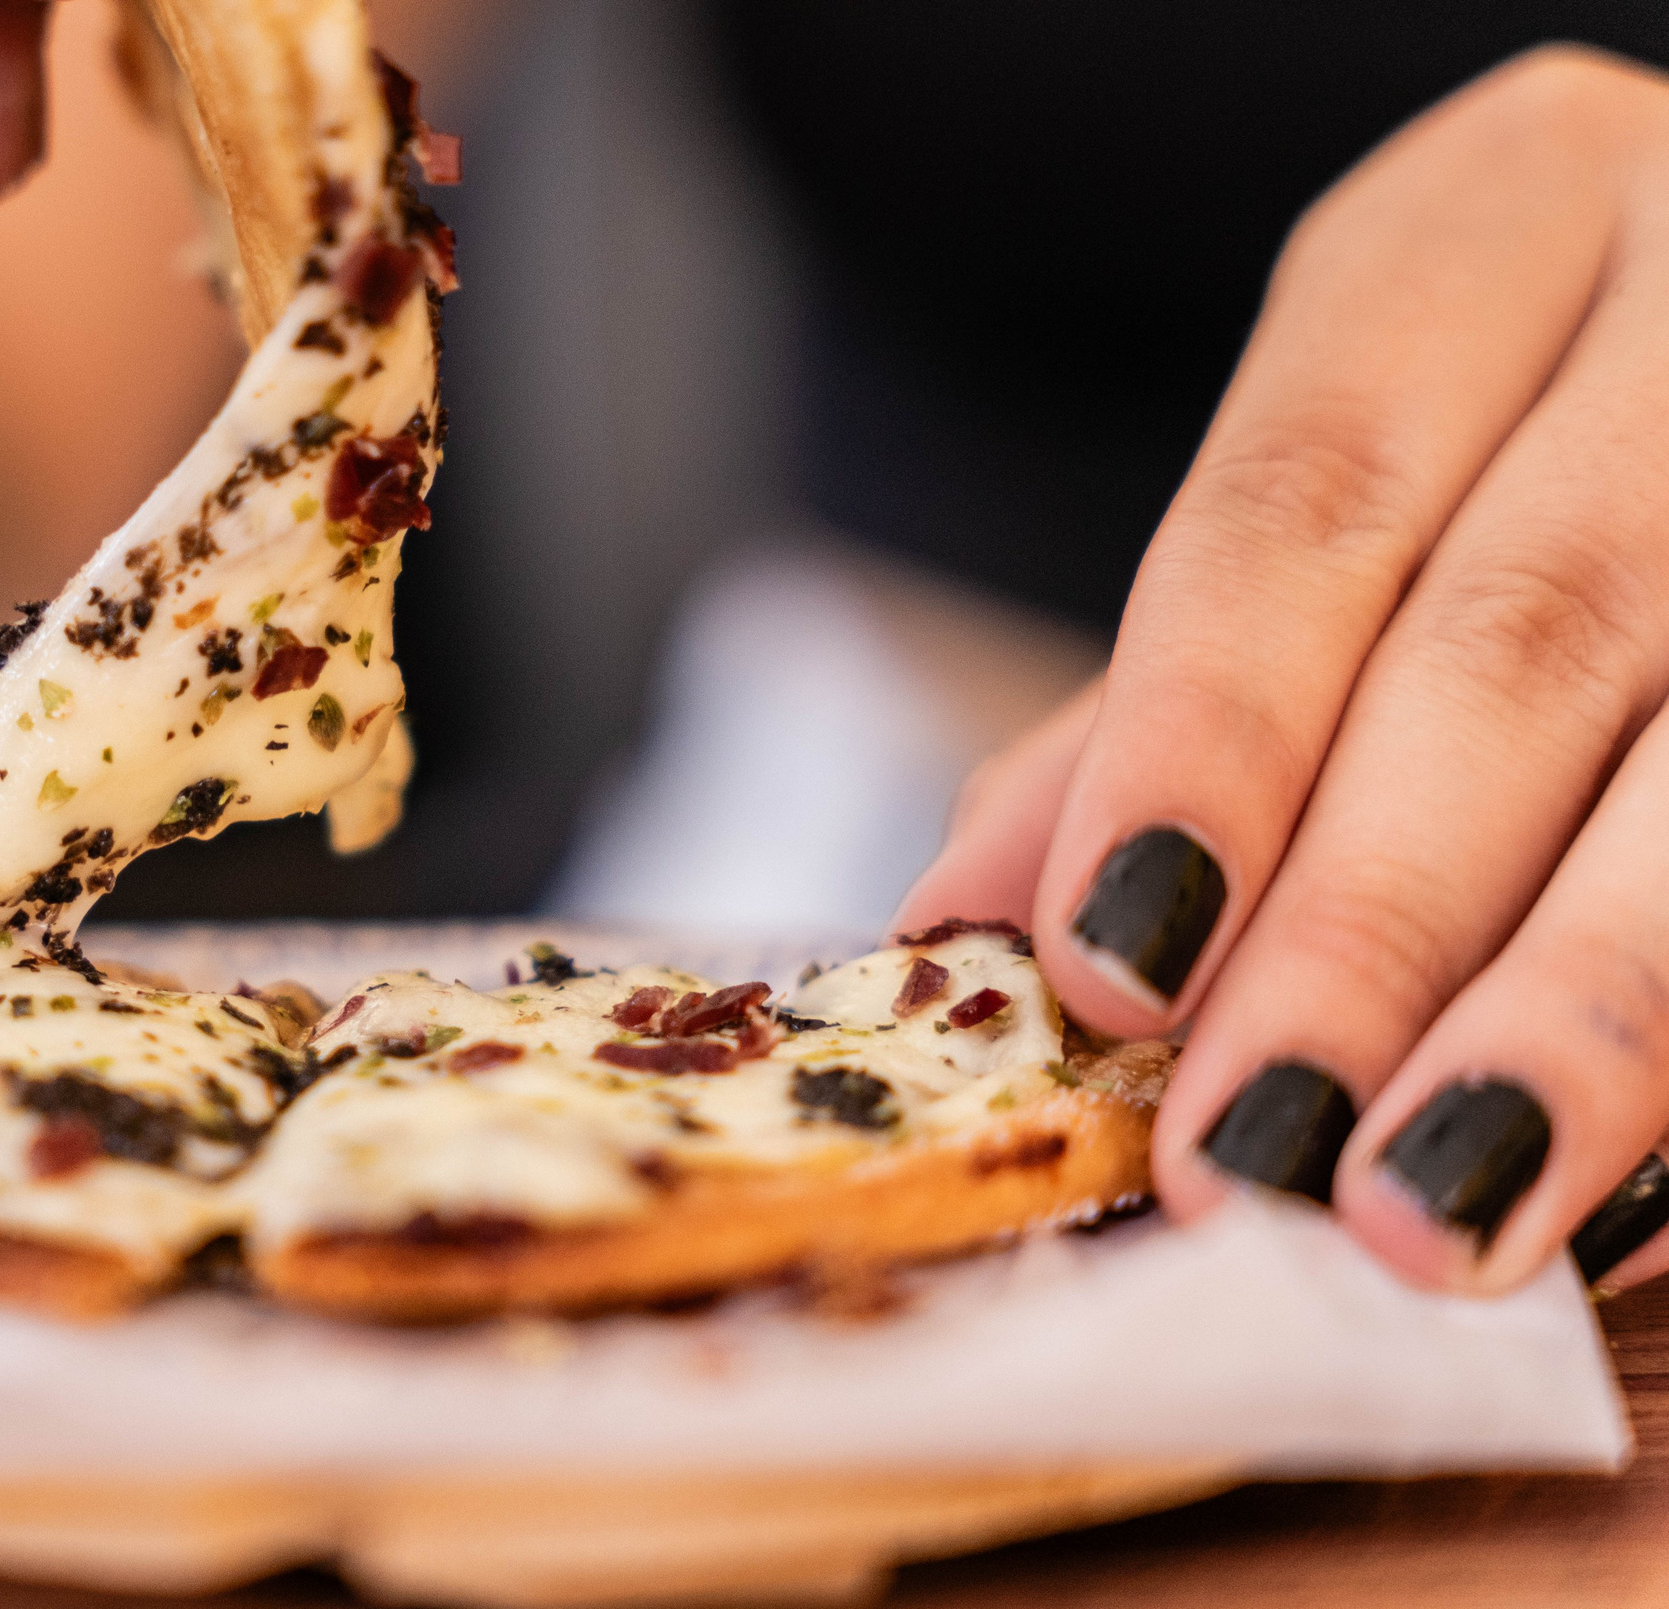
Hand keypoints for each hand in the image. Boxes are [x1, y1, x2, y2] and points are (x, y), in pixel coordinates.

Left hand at [899, 45, 1668, 1296]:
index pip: (1310, 496)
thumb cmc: (1501, 442)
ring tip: (1426, 1213)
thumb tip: (957, 932)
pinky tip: (1605, 1193)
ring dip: (1571, 1015)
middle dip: (1371, 923)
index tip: (1111, 969)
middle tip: (1244, 1147)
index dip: (1207, 743)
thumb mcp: (1335, 498)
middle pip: (1520, 636)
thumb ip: (1159, 708)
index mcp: (1498, 223)